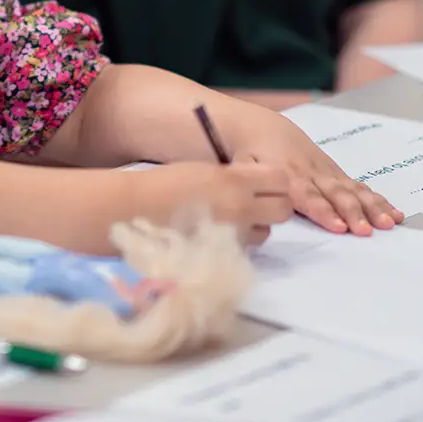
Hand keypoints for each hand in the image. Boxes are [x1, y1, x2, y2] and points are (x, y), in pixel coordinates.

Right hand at [139, 162, 292, 245]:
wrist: (139, 208)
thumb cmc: (168, 182)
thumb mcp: (207, 169)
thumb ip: (236, 177)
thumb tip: (258, 183)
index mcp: (236, 180)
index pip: (282, 181)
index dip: (275, 182)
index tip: (264, 182)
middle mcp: (241, 207)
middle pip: (284, 210)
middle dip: (275, 206)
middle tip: (257, 203)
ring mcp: (234, 233)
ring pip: (267, 232)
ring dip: (258, 226)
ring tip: (235, 219)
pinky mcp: (224, 252)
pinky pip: (246, 247)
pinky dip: (240, 241)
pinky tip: (222, 233)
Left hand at [229, 114, 403, 235]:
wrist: (260, 128)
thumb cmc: (249, 155)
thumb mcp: (241, 169)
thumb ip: (249, 187)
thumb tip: (254, 206)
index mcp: (288, 176)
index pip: (308, 197)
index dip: (324, 212)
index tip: (339, 227)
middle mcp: (311, 174)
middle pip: (335, 194)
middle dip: (352, 212)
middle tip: (367, 230)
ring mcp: (326, 172)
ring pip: (352, 190)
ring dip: (372, 207)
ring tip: (388, 223)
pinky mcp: (335, 173)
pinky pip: (359, 186)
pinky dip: (377, 199)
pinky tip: (394, 213)